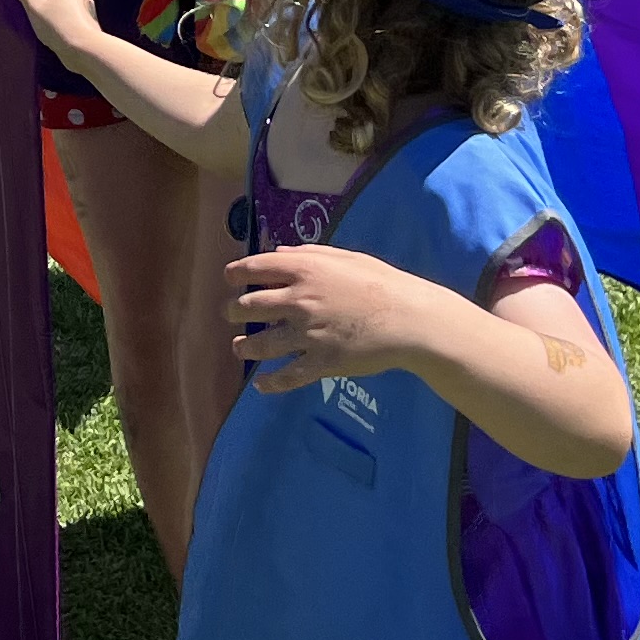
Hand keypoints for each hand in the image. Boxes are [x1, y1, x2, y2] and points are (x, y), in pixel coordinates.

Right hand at [4, 0, 103, 58]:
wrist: (86, 52)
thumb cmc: (60, 28)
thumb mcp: (35, 7)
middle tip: (28, 8)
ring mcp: (83, 0)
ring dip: (47, 5)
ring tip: (40, 20)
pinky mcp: (86, 14)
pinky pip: (66, 7)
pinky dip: (58, 14)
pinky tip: (52, 27)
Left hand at [227, 243, 447, 387]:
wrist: (411, 320)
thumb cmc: (382, 283)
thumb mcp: (346, 257)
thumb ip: (308, 255)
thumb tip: (277, 254)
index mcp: (304, 271)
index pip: (254, 268)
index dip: (235, 273)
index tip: (228, 279)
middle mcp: (299, 301)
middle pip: (249, 307)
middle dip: (232, 312)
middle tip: (229, 315)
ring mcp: (308, 335)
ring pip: (261, 344)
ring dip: (244, 347)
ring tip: (239, 348)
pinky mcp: (321, 363)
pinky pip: (288, 376)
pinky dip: (270, 383)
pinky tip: (260, 384)